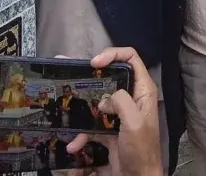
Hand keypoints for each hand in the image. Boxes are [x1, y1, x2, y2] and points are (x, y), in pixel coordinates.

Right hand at [67, 47, 160, 175]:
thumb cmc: (142, 152)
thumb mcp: (135, 123)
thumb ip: (121, 101)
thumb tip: (104, 99)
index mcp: (143, 91)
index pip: (131, 59)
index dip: (113, 54)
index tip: (94, 63)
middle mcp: (131, 98)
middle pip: (110, 76)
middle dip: (89, 76)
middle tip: (69, 71)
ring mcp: (119, 114)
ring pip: (96, 100)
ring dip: (81, 107)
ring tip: (62, 105)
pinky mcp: (109, 130)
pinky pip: (91, 125)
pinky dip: (82, 134)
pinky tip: (74, 145)